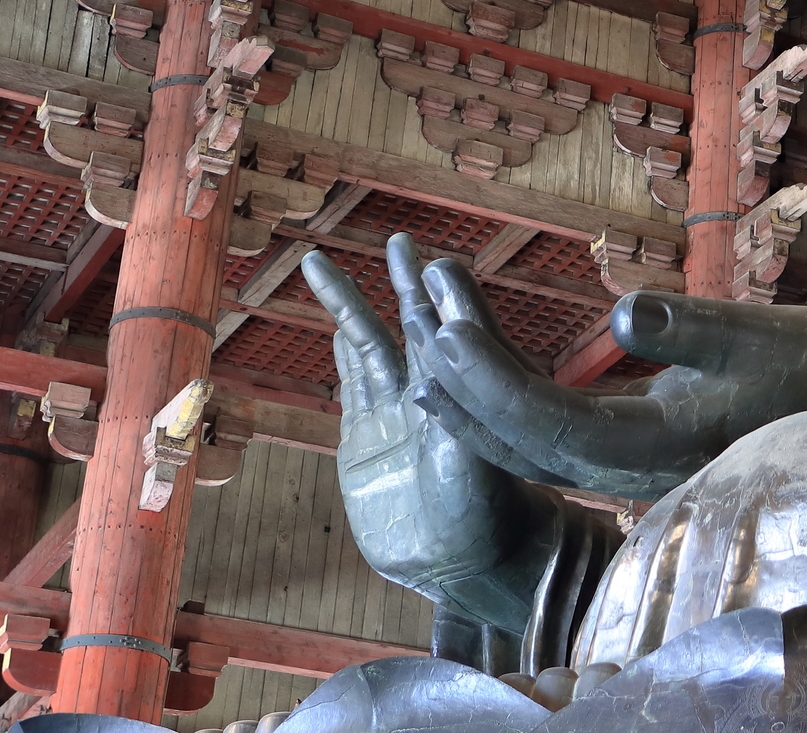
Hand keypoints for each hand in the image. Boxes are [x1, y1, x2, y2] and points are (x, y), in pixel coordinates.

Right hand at [303, 241, 559, 632]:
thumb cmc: (481, 515)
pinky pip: (351, 386)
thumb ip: (462, 399)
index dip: (439, 288)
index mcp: (462, 389)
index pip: (449, 324)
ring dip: (352, 308)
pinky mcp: (362, 441)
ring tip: (326, 266)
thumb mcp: (477, 453)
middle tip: (398, 239)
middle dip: (402, 282)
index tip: (427, 252)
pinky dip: (342, 356)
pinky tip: (337, 330)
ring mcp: (392, 414)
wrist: (449, 567)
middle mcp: (428, 393)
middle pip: (410, 322)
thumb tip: (444, 334)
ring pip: (369, 346)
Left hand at [412, 254, 806, 501]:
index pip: (543, 420)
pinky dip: (505, 380)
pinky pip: (547, 417)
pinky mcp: (630, 436)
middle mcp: (626, 466)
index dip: (487, 375)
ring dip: (472, 376)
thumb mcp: (762, 335)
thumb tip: (623, 311)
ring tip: (428, 312)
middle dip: (460, 369)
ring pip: (523, 430)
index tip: (445, 320)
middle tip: (422, 295)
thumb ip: (691, 328)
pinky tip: (476, 344)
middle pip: (515, 431)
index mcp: (652, 449)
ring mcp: (625, 458)